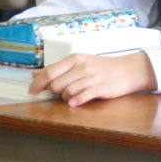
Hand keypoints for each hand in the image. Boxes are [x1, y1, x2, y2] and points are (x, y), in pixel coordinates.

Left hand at [29, 51, 157, 105]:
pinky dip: (76, 101)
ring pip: (67, 92)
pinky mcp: (100, 88)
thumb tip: (35, 74)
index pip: (49, 72)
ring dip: (66, 98)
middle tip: (61, 92)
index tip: (32, 91)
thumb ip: (58, 69)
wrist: (129, 70)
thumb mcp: (80, 63)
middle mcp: (82, 67)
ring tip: (73, 96)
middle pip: (56, 84)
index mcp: (75, 59)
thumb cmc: (103, 67)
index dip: (37, 84)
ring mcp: (92, 77)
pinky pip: (82, 97)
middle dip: (54, 92)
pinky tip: (76, 102)